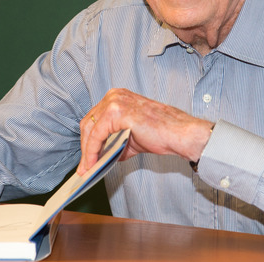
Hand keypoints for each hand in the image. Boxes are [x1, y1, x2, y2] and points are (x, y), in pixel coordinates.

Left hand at [77, 88, 213, 174]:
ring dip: (87, 152)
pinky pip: (97, 135)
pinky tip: (94, 163)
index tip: (86, 158)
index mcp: (117, 97)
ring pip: (90, 130)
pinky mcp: (116, 112)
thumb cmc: (161, 134)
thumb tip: (99, 156)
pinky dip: (92, 151)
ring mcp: (115, 102)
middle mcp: (114, 96)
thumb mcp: (131, 137)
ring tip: (88, 168)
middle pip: (88, 123)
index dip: (87, 140)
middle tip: (84, 166)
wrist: (179, 134)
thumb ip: (114, 141)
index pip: (94, 119)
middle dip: (85, 147)